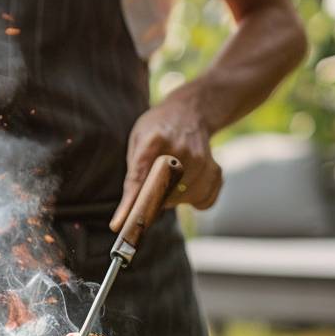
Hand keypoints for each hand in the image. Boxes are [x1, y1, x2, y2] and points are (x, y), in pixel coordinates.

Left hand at [109, 95, 221, 231]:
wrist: (191, 111)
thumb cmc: (157, 129)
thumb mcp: (138, 140)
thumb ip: (135, 171)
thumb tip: (131, 209)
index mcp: (153, 139)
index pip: (139, 178)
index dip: (130, 203)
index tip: (119, 225)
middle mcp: (180, 149)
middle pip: (164, 193)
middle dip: (155, 200)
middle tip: (153, 191)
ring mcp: (201, 159)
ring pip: (185, 199)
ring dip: (175, 199)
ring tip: (171, 183)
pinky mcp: (215, 168)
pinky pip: (205, 201)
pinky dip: (195, 200)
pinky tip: (189, 186)